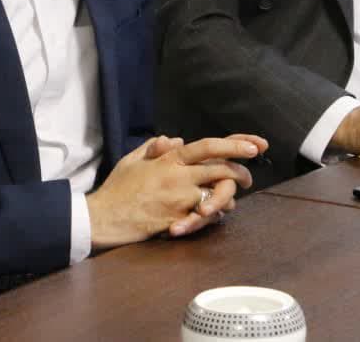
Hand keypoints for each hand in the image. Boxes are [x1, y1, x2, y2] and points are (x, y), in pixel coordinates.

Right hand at [86, 134, 267, 248]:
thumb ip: (156, 147)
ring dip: (228, 198)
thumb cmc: (118, 188)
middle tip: (248, 178)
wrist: (103, 217)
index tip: (256, 145)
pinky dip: (212, 216)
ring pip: (218, 195)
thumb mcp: (134, 159)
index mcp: (169, 159)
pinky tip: (210, 215)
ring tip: (227, 200)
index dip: (234, 143)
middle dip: (242, 173)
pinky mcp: (177, 220)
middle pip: (222, 169)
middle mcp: (178, 176)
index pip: (208, 146)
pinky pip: (205, 218)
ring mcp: (178, 199)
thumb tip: (175, 140)